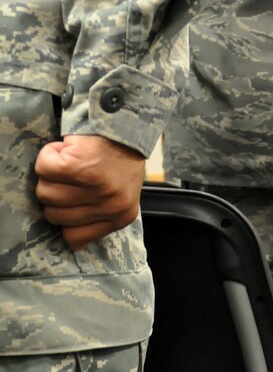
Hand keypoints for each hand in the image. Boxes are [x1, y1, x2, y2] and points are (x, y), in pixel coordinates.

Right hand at [35, 135, 145, 250]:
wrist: (129, 128)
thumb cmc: (120, 162)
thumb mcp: (120, 197)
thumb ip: (99, 218)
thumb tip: (73, 243)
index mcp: (120, 218)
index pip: (73, 238)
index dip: (65, 217)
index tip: (72, 200)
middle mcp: (110, 206)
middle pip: (54, 214)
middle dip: (56, 192)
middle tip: (73, 176)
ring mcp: (97, 187)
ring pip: (45, 192)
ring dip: (51, 174)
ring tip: (71, 162)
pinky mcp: (82, 166)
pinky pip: (44, 168)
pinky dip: (49, 156)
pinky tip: (65, 150)